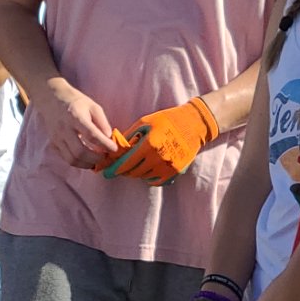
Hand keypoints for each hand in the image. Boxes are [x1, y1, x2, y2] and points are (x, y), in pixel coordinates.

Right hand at [39, 79, 121, 166]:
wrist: (51, 99)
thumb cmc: (76, 102)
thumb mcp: (93, 106)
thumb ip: (102, 122)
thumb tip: (109, 138)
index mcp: (76, 117)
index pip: (91, 135)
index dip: (105, 144)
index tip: (114, 149)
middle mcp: (64, 129)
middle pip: (80, 151)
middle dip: (96, 158)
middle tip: (105, 157)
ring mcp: (57, 138)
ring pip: (71, 159)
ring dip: (87, 164)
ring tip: (97, 161)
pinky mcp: (53, 144)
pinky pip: (66, 158)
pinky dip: (78, 162)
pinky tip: (86, 159)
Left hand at [100, 101, 223, 183]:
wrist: (194, 124)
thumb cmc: (167, 119)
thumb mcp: (145, 122)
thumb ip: (129, 136)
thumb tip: (114, 147)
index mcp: (150, 144)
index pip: (127, 163)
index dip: (114, 169)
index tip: (106, 173)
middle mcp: (159, 158)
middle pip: (134, 172)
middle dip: (123, 171)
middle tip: (118, 168)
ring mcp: (169, 167)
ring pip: (144, 177)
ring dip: (136, 172)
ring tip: (134, 165)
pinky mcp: (176, 171)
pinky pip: (157, 181)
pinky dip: (149, 177)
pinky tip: (147, 168)